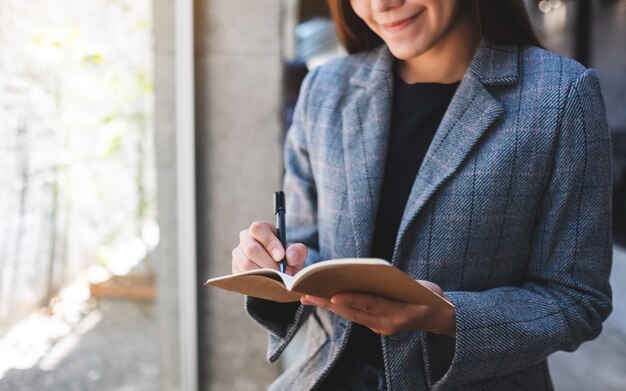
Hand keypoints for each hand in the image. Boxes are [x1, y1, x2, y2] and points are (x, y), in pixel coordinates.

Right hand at [232, 220, 307, 275]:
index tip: (281, 256)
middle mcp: (246, 239)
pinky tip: (268, 283)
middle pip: (251, 249)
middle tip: (281, 273)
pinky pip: (242, 276)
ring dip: (263, 274)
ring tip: (276, 279)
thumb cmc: (286, 257)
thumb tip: (290, 257)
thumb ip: (297, 251)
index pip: (257, 229)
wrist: (280, 272)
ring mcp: (238, 254)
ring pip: (246, 264)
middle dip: (268, 263)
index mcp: (260, 229)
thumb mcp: (296, 252)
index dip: (269, 242)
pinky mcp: (236, 269)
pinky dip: (256, 281)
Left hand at [300, 280, 455, 336]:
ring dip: (329, 306)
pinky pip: (355, 316)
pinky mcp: (378, 326)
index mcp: (399, 314)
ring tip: (309, 297)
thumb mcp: (418, 287)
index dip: (352, 299)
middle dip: (329, 303)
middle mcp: (387, 324)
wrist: (440, 316)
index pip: (371, 304)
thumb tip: (367, 273)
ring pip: (351, 316)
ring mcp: (381, 328)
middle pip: (353, 312)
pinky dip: (340, 307)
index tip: (333, 295)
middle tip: (307, 295)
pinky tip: (326, 300)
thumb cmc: (430, 296)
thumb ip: (394, 283)